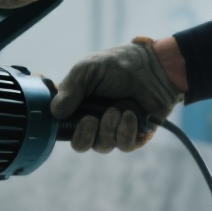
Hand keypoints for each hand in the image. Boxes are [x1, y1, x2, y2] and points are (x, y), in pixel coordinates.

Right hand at [50, 37, 186, 152]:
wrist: (156, 67)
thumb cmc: (120, 64)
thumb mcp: (88, 69)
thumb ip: (70, 88)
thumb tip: (55, 112)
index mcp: (79, 106)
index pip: (63, 128)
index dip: (63, 129)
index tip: (69, 118)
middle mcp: (94, 121)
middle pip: (81, 144)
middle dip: (85, 135)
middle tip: (91, 119)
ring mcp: (114, 129)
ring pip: (102, 146)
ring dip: (108, 129)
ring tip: (117, 110)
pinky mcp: (133, 134)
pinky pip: (124, 145)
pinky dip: (125, 131)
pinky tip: (130, 115)